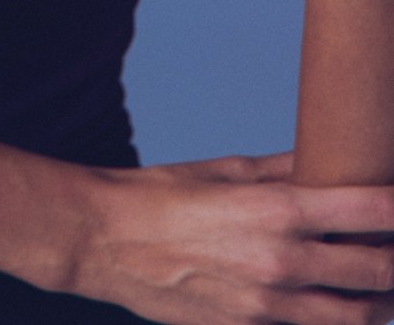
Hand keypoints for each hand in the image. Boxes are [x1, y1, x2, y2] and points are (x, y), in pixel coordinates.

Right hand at [69, 149, 393, 324]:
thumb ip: (281, 171)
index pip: (370, 212)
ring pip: (355, 316)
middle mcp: (283, 262)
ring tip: (383, 288)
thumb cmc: (160, 195)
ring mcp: (269, 306)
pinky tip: (333, 306)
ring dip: (378, 301)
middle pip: (376, 271)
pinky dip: (331, 319)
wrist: (106, 240)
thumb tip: (322, 163)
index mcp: (278, 210)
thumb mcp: (224, 169)